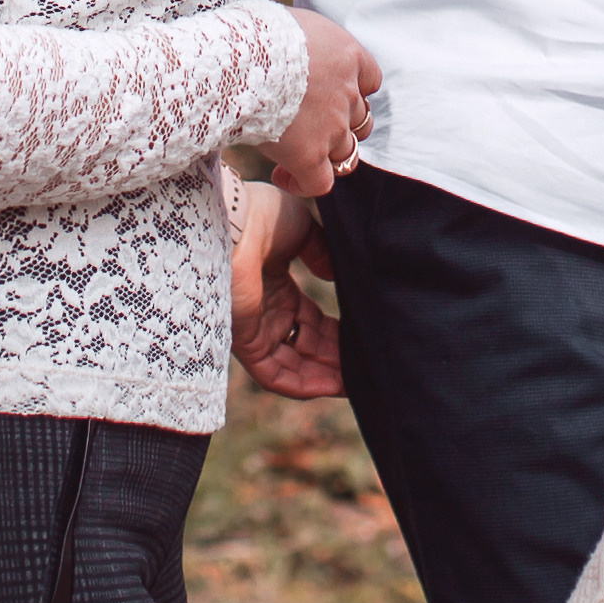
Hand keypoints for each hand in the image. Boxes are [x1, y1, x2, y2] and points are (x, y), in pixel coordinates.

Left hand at [227, 175, 343, 397]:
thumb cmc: (263, 216)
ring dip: (325, 376)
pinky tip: (333, 385)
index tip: (362, 338)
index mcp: (276, 286)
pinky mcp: (246, 342)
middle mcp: (266, 312)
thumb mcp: (302, 230)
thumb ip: (321, 253)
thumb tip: (337, 276)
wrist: (236, 221)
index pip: (310, 321)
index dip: (336, 333)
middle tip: (368, 365)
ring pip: (294, 364)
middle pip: (306, 346)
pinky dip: (303, 384)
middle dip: (336, 358)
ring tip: (359, 381)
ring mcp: (255, 329)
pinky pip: (275, 375)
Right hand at [268, 7, 381, 200]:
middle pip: (358, 118)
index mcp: (348, 56)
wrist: (244, 59)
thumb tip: (293, 49)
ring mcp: (332, 127)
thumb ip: (308, 43)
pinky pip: (320, 183)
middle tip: (307, 123)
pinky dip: (304, 183)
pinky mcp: (310, 156)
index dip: (352, 91)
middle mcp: (347, 93)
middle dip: (338, 123)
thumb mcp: (295, 24)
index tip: (327, 94)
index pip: (369, 80)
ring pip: (346, 153)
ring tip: (295, 151)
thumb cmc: (258, 34)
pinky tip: (282, 175)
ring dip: (325, 154)